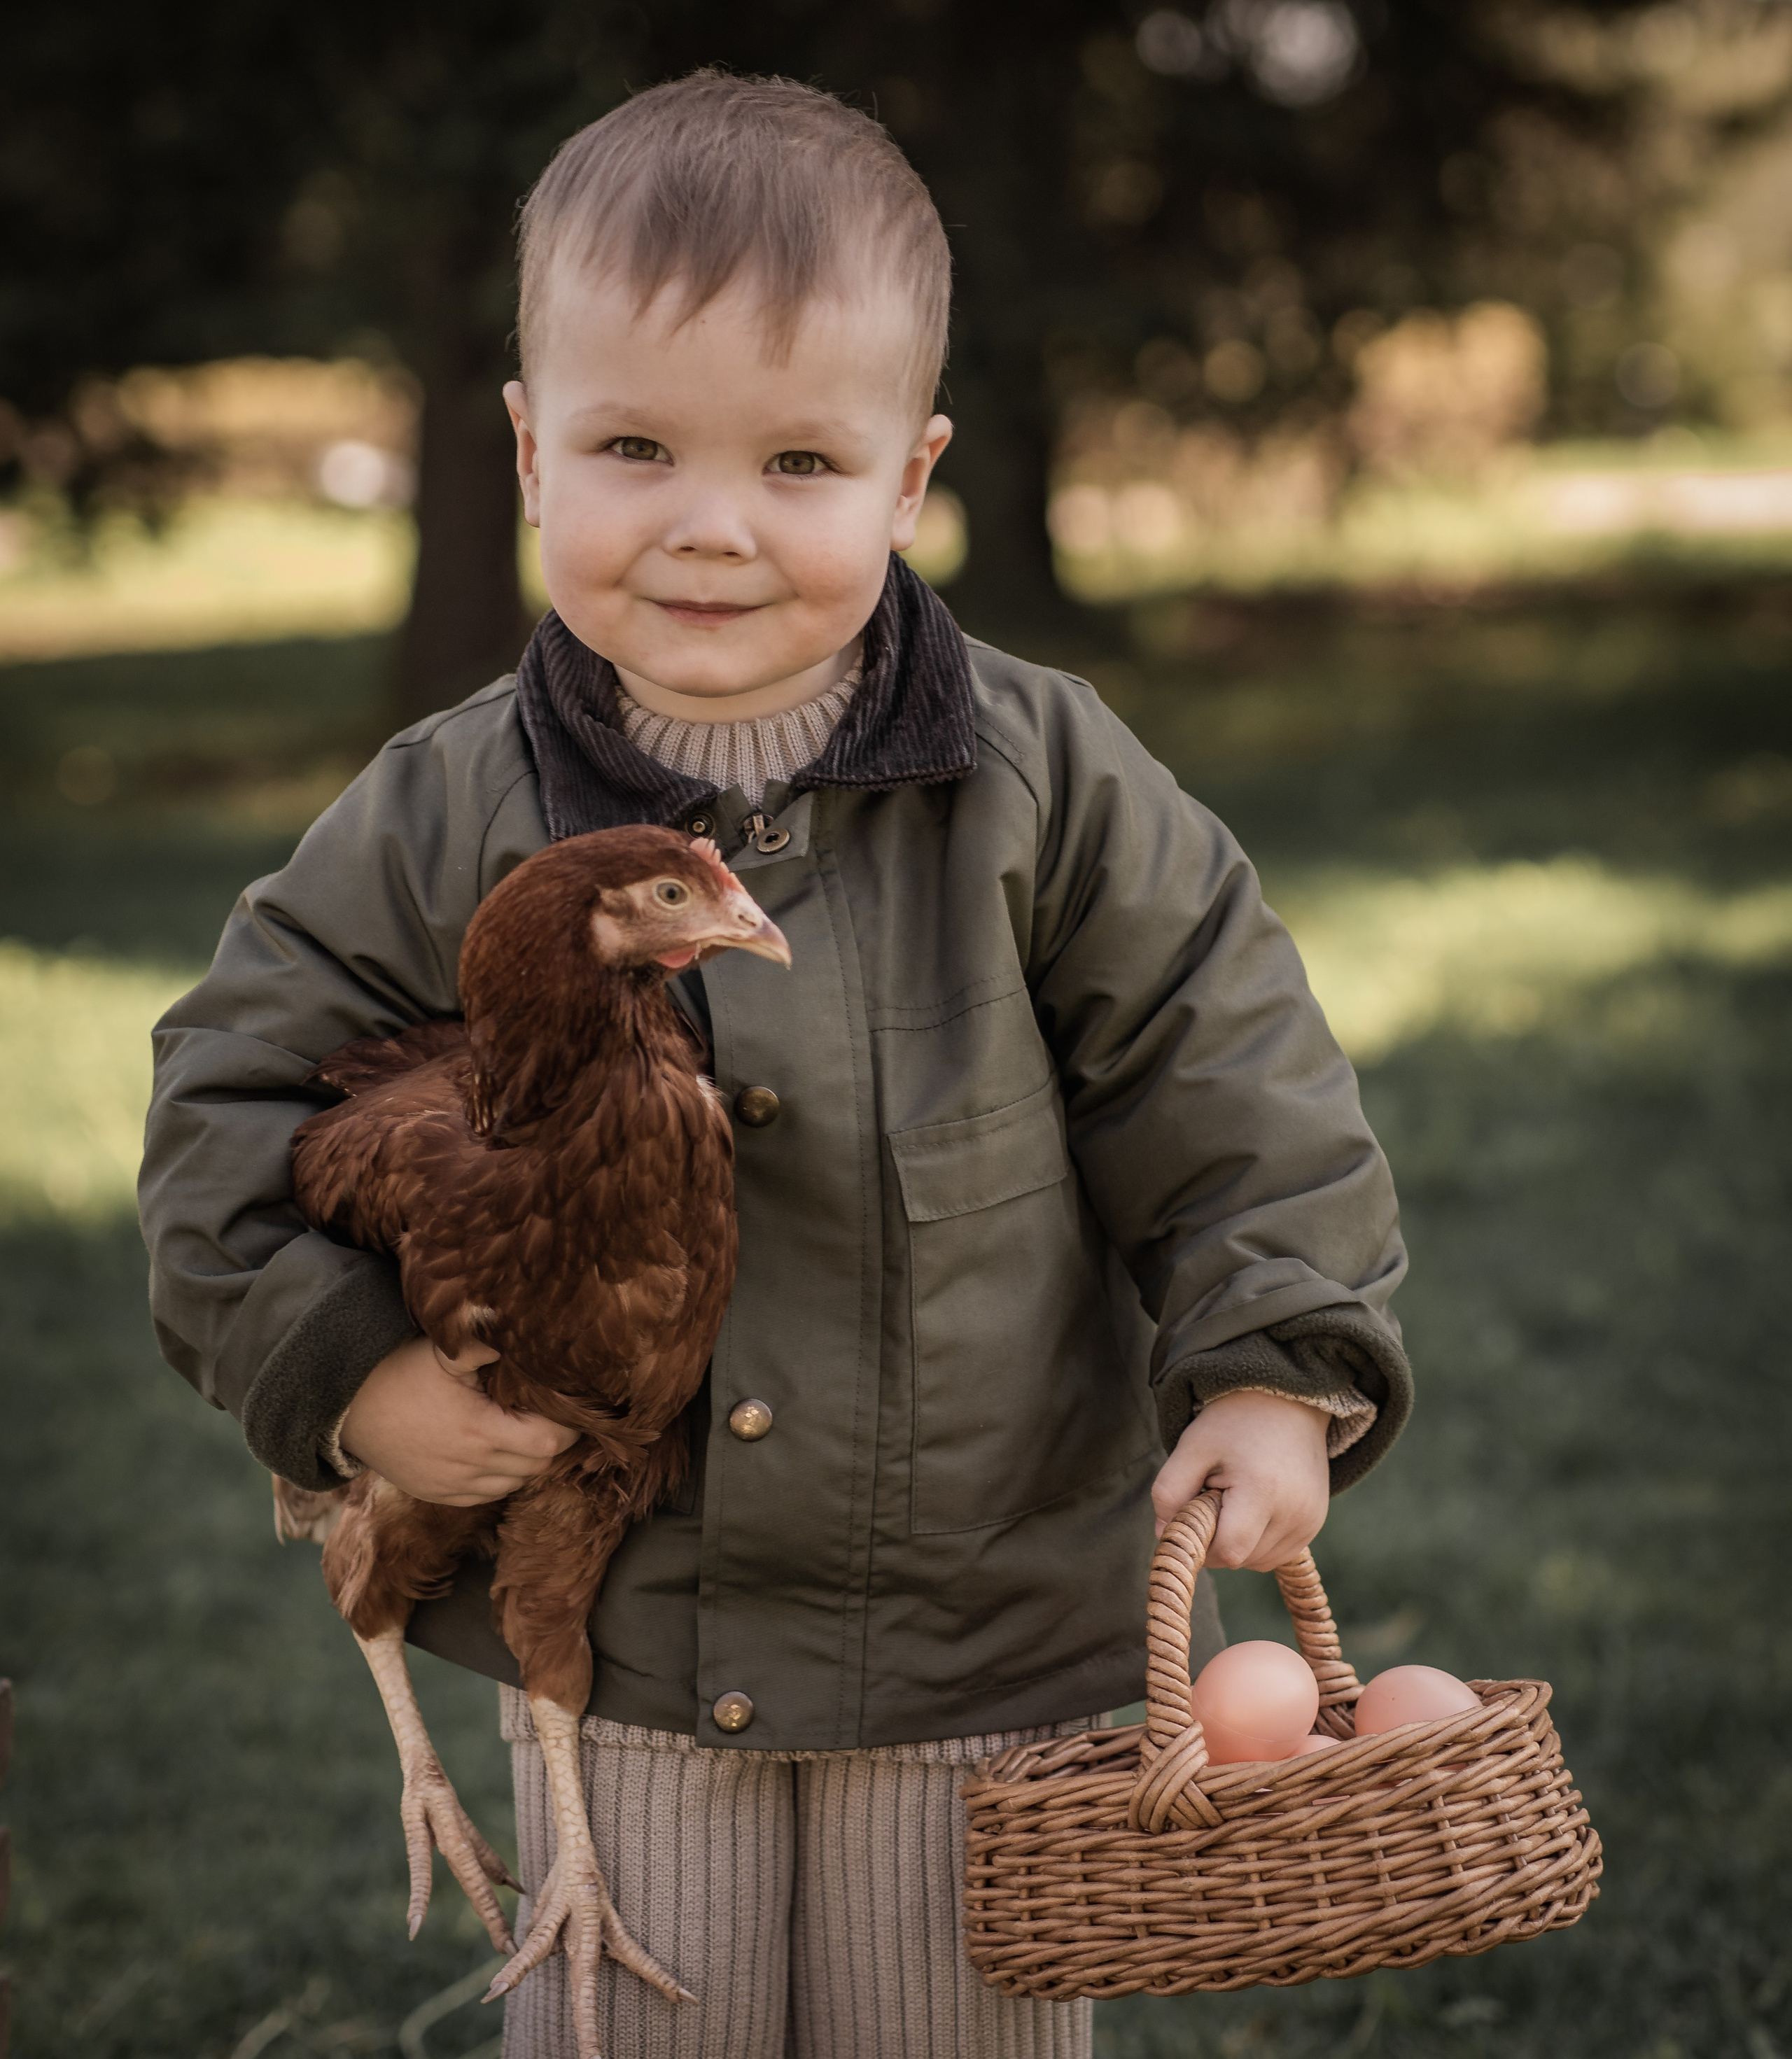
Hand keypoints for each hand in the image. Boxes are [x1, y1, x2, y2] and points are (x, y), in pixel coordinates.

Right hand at [340, 1335, 577, 1505]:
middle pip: (538, 1467)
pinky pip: (486, 1496)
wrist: (348, 1406)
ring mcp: (454, 1486)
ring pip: (515, 1484)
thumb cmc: (401, 1372)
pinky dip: (500, 1477)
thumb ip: (488, 1344)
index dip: (565, 1425)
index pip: (549, 1442)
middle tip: (548, 1414)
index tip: (563, 1404)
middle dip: (550, 1442)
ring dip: (525, 1461)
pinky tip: (495, 1449)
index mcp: (479, 1431)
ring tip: (522, 1429)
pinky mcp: (439, 1494)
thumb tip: (525, 1327)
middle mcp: (470, 1467)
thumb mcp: (447, 1352)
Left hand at [1150, 1389, 1330, 1570]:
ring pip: (1259, 1561)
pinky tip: (1253, 1506)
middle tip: (1215, 1495)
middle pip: (1242, 1560)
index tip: (1194, 1510)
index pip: (1227, 1552)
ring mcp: (1310, 1521)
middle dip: (1218, 1539)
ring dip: (1238, 1542)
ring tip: (1237, 1497)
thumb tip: (1164, 1536)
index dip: (1202, 1542)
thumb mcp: (1193, 1446)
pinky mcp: (1314, 1524)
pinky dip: (1257, 1541)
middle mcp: (1296, 1514)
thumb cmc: (1234, 1422)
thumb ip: (1170, 1492)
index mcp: (1264, 1492)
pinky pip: (1277, 1553)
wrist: (1286, 1402)